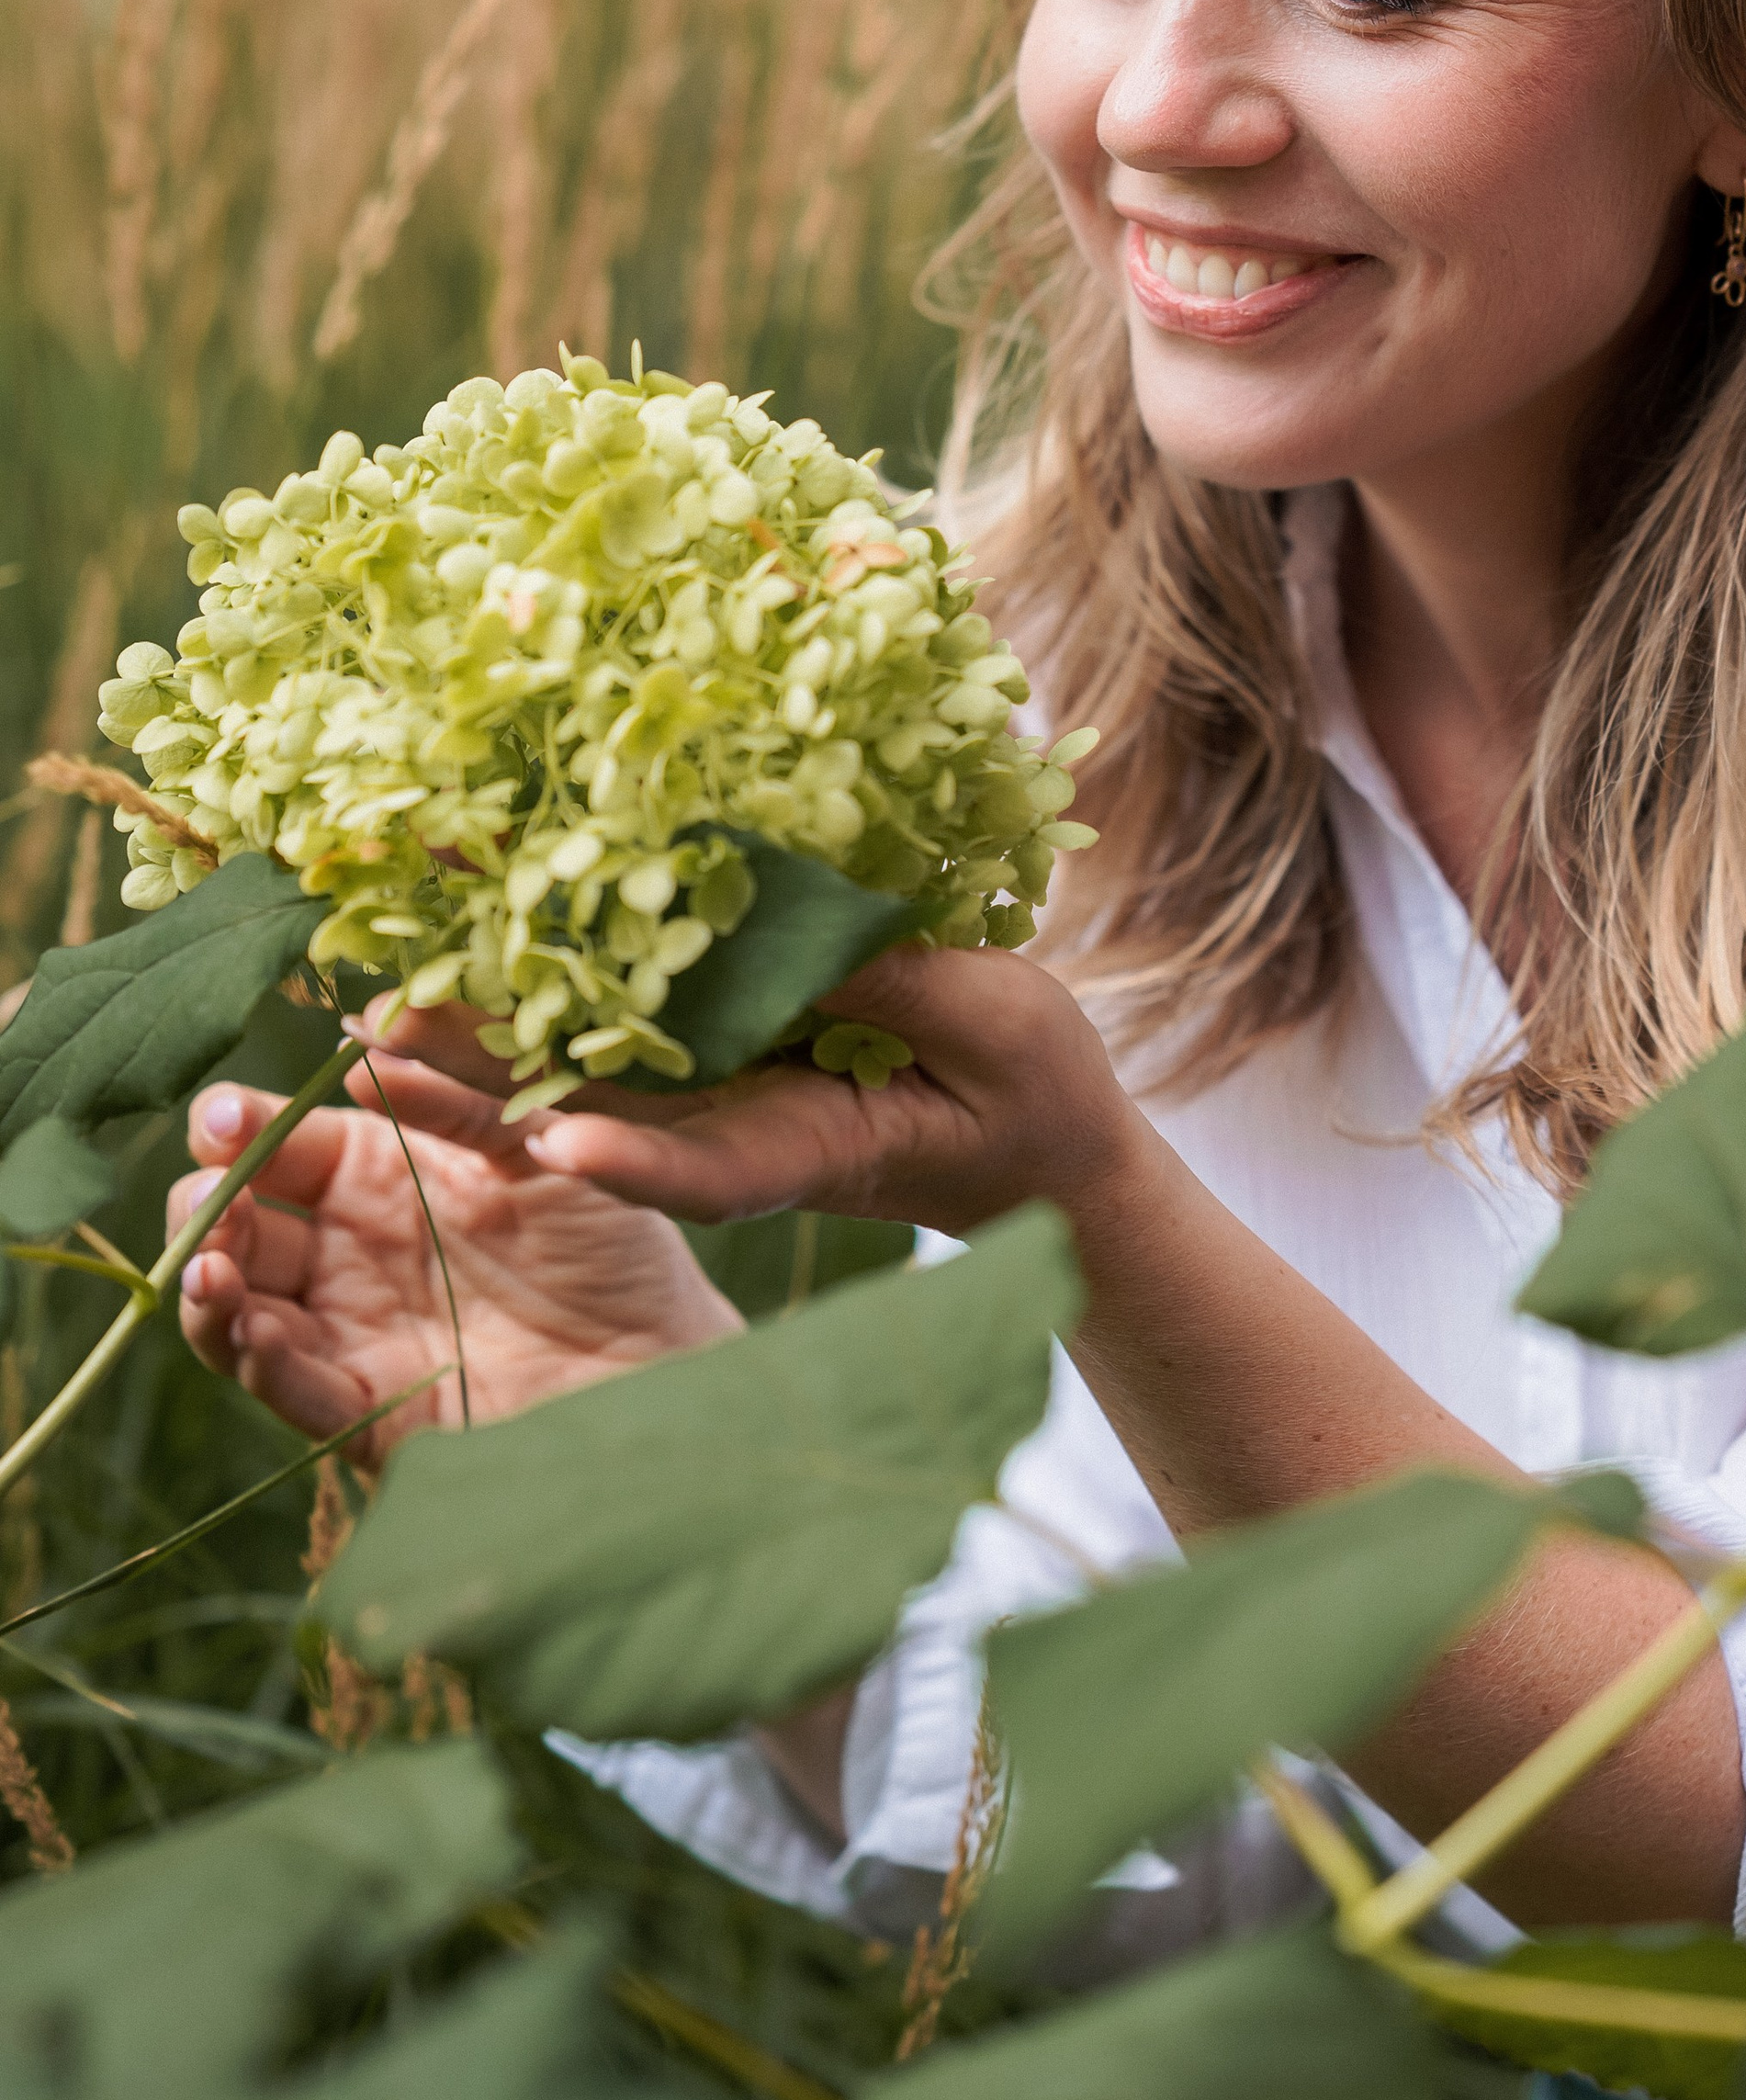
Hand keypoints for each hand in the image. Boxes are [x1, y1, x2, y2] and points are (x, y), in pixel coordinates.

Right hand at [171, 1048, 741, 1465]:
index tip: (224, 1119)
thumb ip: (456, 1092)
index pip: (281, 1144)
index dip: (238, 1128)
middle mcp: (351, 1253)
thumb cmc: (614, 1239)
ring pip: (239, 1313)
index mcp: (382, 1175)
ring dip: (208, 1291)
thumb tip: (357, 1030)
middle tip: (212, 1202)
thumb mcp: (539, 1143)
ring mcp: (353, 1333)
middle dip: (205, 1210)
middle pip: (237, 1228)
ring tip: (211, 1270)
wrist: (665, 1355)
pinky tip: (256, 1330)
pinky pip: (294, 1390)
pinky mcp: (371, 1411)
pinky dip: (261, 1364)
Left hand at [378, 944, 1154, 1241]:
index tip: (557, 1154)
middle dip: (486, 1095)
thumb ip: (900, 989)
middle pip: (598, 1123)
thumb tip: (805, 928)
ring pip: (574, 1080)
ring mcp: (715, 1099)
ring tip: (357, 1024)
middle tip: (375, 1053)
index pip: (711, 1171)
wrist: (1034, 1139)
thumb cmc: (1031, 1090)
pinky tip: (431, 981)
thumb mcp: (995, 1027)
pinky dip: (523, 1005)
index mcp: (810, 1149)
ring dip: (468, 1057)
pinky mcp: (709, 1055)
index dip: (636, 1161)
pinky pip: (604, 1031)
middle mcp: (737, 1135)